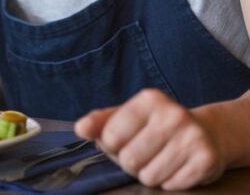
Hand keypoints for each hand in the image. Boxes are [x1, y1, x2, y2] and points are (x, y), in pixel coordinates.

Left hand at [74, 89, 226, 189]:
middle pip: (130, 159)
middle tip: (143, 153)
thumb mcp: (128, 116)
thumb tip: (79, 128)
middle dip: (131, 163)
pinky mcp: (206, 159)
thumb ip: (101, 121)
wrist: (206, 132)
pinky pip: (171, 186)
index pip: (112, 135)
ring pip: (150, 177)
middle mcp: (172, 114)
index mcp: (149, 99)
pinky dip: (169, 182)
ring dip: (150, 174)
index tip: (121, 141)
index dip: (112, 146)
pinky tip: (176, 167)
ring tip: (160, 159)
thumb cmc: (156, 125)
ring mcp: (192, 136)